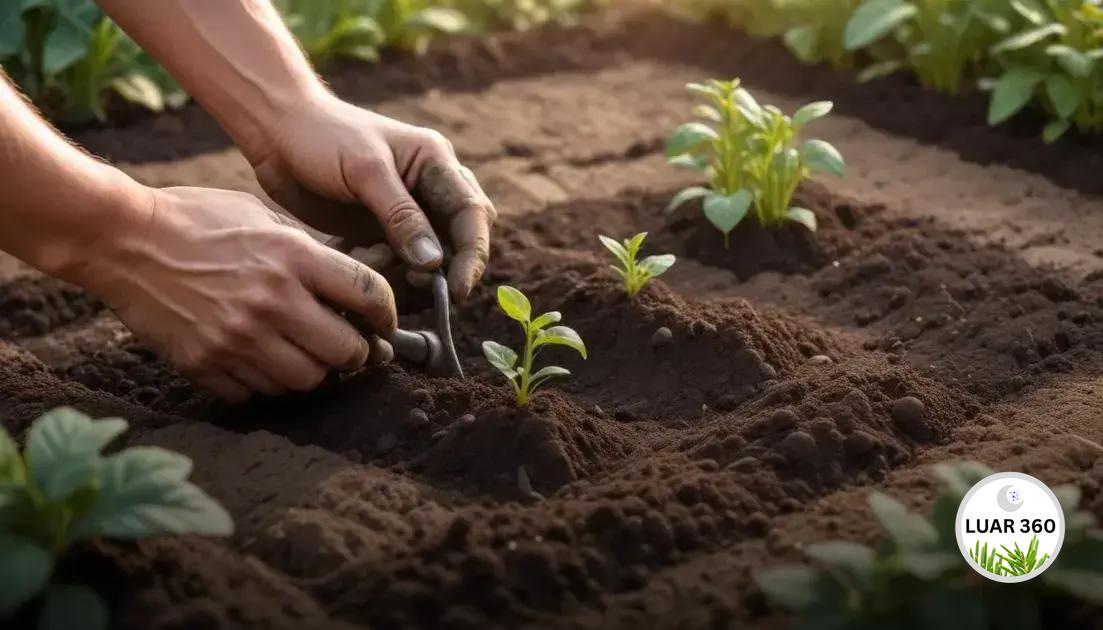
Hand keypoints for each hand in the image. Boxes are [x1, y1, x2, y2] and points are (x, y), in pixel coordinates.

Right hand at [74, 185, 396, 401]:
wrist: (121, 240)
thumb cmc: (195, 218)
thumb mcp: (262, 216)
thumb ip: (308, 250)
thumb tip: (350, 283)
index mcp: (292, 256)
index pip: (370, 296)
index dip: (388, 315)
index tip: (384, 323)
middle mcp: (272, 301)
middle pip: (347, 352)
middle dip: (357, 353)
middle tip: (351, 348)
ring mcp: (238, 338)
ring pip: (306, 380)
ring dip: (314, 371)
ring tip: (304, 354)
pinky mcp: (206, 363)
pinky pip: (257, 392)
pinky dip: (266, 382)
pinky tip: (260, 360)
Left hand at [246, 92, 495, 301]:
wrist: (278, 132)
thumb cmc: (322, 136)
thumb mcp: (365, 170)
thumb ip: (401, 216)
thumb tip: (434, 263)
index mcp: (436, 163)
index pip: (473, 214)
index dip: (472, 256)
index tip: (457, 291)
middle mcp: (430, 189)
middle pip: (460, 241)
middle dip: (445, 270)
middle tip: (414, 286)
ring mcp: (407, 213)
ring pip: (430, 259)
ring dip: (409, 273)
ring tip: (372, 263)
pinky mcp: (383, 231)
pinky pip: (399, 263)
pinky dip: (385, 271)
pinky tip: (356, 258)